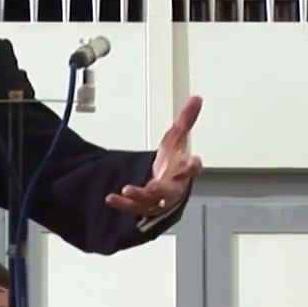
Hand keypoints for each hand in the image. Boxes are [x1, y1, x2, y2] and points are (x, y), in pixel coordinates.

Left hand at [106, 95, 203, 216]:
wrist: (166, 185)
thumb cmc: (173, 163)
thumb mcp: (176, 139)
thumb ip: (186, 120)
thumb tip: (197, 98)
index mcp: (181, 172)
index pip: (190, 169)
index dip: (193, 166)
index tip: (194, 160)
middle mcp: (172, 188)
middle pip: (169, 192)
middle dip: (161, 190)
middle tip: (153, 187)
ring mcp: (157, 200)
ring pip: (150, 202)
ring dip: (138, 197)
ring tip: (127, 189)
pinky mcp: (144, 207)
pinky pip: (133, 208)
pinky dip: (122, 204)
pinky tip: (110, 198)